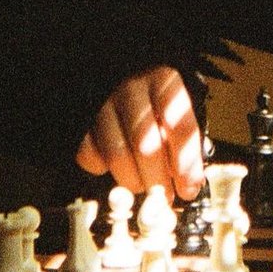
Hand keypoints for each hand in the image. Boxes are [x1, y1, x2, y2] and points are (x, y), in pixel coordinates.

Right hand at [76, 66, 203, 200]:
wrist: (118, 75)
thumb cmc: (151, 96)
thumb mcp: (174, 106)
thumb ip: (182, 138)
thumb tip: (190, 183)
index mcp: (164, 82)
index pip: (179, 126)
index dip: (186, 163)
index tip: (188, 188)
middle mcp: (133, 88)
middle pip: (146, 144)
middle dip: (157, 179)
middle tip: (163, 197)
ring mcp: (104, 101)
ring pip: (117, 153)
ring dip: (132, 179)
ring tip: (141, 185)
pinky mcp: (82, 117)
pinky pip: (88, 152)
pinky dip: (100, 167)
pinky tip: (111, 167)